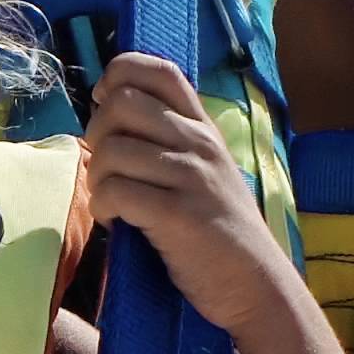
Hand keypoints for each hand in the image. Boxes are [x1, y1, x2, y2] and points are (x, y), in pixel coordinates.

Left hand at [81, 55, 299, 334]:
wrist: (256, 284)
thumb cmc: (221, 231)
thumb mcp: (206, 170)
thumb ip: (172, 139)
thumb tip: (112, 115)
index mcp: (203, 127)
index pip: (158, 69)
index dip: (119, 75)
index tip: (106, 105)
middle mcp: (199, 143)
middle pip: (123, 103)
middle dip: (97, 131)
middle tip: (104, 166)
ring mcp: (192, 177)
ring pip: (113, 149)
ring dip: (96, 177)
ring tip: (110, 200)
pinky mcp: (179, 215)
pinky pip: (116, 191)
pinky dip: (103, 207)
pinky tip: (115, 221)